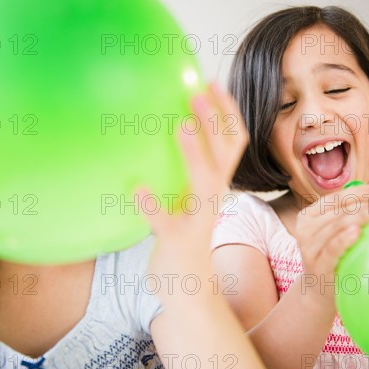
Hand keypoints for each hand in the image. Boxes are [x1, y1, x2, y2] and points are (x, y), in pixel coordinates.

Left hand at [139, 83, 248, 282]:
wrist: (187, 287)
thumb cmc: (181, 235)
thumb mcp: (187, 199)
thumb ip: (184, 172)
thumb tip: (165, 135)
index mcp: (215, 184)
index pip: (233, 141)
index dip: (227, 111)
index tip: (211, 81)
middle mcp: (214, 197)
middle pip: (227, 153)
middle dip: (216, 120)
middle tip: (197, 90)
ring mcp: (199, 219)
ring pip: (207, 182)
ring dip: (197, 154)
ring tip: (182, 126)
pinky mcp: (178, 241)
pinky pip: (166, 222)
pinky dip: (152, 204)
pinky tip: (136, 188)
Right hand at [293, 184, 368, 301]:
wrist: (318, 290)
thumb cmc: (332, 257)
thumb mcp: (333, 234)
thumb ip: (348, 216)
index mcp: (309, 215)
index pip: (335, 198)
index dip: (357, 192)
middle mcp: (305, 228)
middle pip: (338, 210)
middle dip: (364, 204)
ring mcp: (309, 247)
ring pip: (336, 225)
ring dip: (360, 216)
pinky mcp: (317, 264)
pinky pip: (331, 248)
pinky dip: (344, 239)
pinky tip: (357, 232)